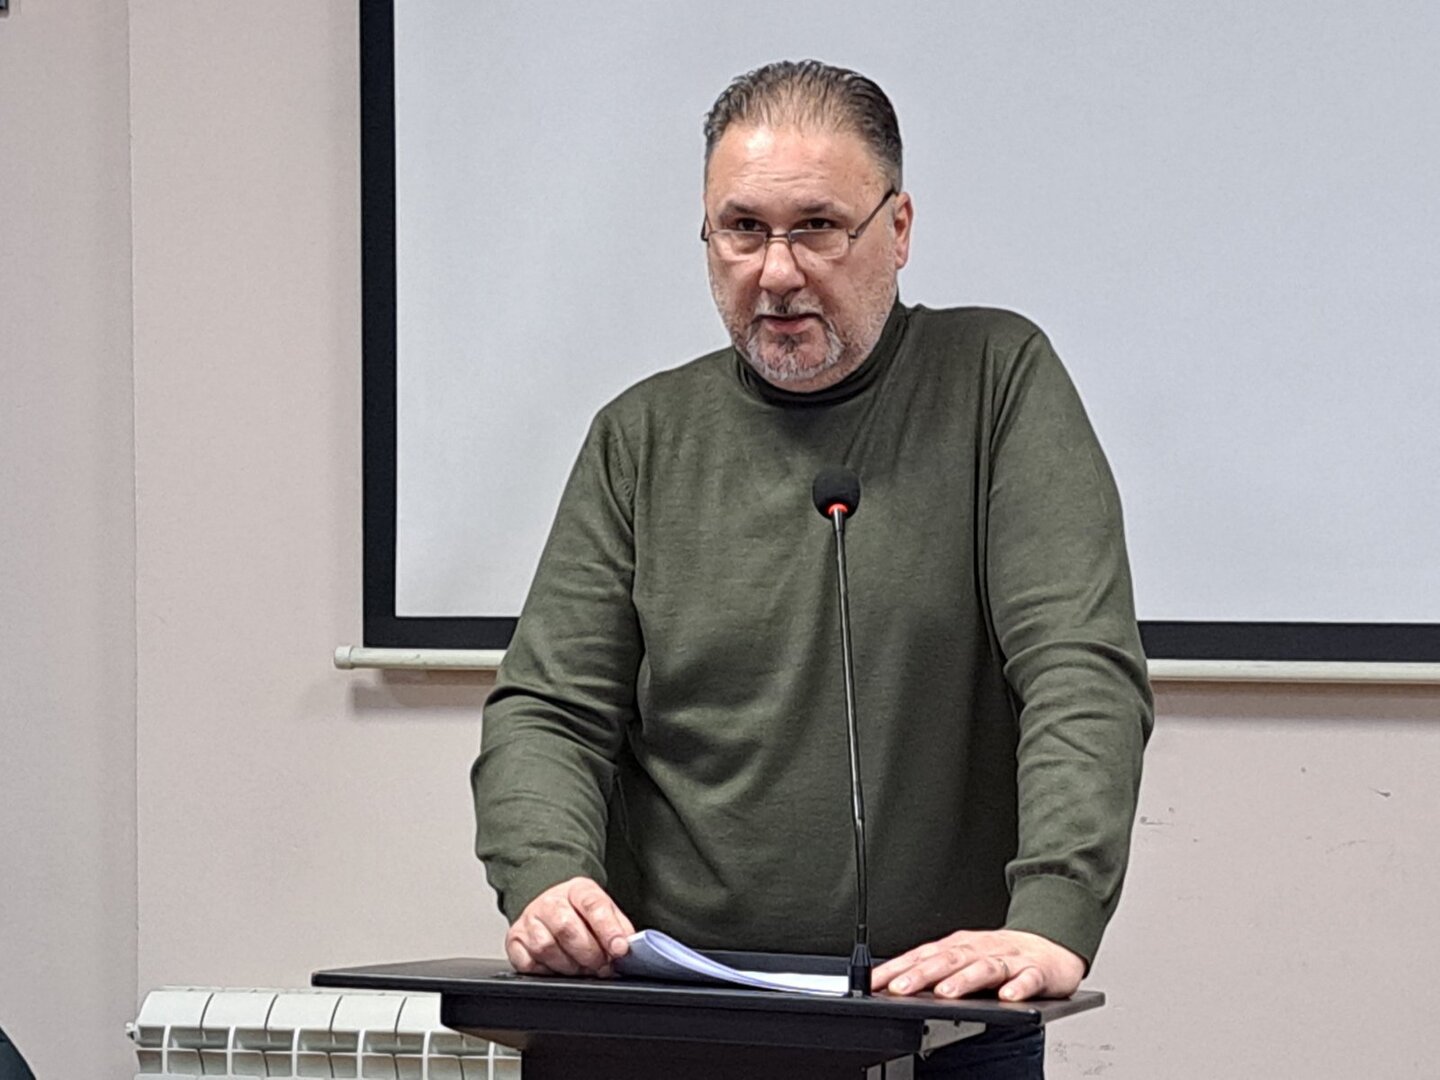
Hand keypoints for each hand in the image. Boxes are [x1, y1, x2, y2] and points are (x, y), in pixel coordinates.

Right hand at [505, 876, 635, 977]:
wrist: (550, 906)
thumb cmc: (580, 913)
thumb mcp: (605, 912)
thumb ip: (619, 928)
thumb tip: (629, 947)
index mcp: (577, 890)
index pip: (593, 905)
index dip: (608, 929)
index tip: (620, 949)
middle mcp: (550, 902)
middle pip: (567, 928)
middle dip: (589, 954)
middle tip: (601, 965)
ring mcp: (529, 920)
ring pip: (546, 947)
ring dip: (569, 965)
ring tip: (581, 967)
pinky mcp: (514, 940)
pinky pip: (528, 962)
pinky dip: (546, 971)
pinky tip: (558, 967)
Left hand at [872, 929, 1084, 1001]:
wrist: (1050, 944)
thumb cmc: (1001, 955)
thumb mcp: (964, 959)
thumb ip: (935, 971)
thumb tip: (895, 985)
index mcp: (958, 946)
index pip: (922, 955)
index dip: (896, 968)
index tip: (874, 983)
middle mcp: (980, 949)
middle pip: (948, 960)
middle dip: (921, 975)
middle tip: (899, 988)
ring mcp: (1009, 958)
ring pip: (984, 968)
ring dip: (963, 980)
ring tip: (944, 994)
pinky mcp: (1037, 970)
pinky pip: (1028, 978)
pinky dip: (1018, 987)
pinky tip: (1008, 997)